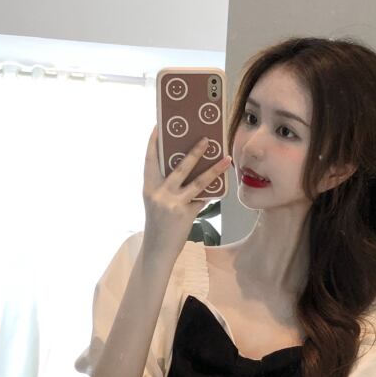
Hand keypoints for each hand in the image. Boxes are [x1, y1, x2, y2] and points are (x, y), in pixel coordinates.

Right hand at [141, 124, 230, 251]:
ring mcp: (173, 204)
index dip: (153, 143)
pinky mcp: (185, 214)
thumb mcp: (156, 203)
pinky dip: (211, 193)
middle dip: (194, 152)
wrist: (157, 250)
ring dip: (214, 169)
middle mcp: (159, 193)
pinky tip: (222, 185)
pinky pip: (202, 199)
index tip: (159, 126)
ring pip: (198, 182)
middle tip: (206, 139)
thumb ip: (166, 187)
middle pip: (180, 167)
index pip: (150, 160)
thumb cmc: (158, 225)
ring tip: (226, 159)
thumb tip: (189, 171)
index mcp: (148, 188)